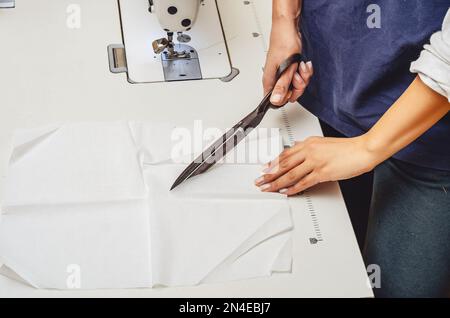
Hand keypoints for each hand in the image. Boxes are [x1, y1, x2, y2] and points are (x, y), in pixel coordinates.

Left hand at [255, 135, 377, 195]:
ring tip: (268, 188)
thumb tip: (296, 149)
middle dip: (269, 174)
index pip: (285, 154)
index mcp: (308, 143)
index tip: (263, 169)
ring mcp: (315, 162)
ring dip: (277, 182)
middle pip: (284, 164)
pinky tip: (286, 192)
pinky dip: (293, 188)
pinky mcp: (323, 172)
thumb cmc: (346, 148)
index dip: (272, 163)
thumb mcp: (323, 142)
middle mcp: (309, 151)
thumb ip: (308, 147)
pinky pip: (304, 182)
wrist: (363, 149)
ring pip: (290, 174)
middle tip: (259, 181)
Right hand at [263, 19, 313, 105]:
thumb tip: (275, 100)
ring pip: (296, 86)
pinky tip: (303, 65)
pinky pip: (298, 77)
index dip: (287, 97)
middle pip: (289, 94)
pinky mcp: (288, 69)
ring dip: (303, 77)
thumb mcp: (286, 67)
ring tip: (300, 66)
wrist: (288, 28)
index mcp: (270, 81)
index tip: (292, 88)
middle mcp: (274, 79)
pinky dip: (304, 72)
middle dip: (298, 86)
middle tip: (298, 75)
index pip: (276, 100)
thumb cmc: (284, 42)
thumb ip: (282, 85)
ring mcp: (282, 74)